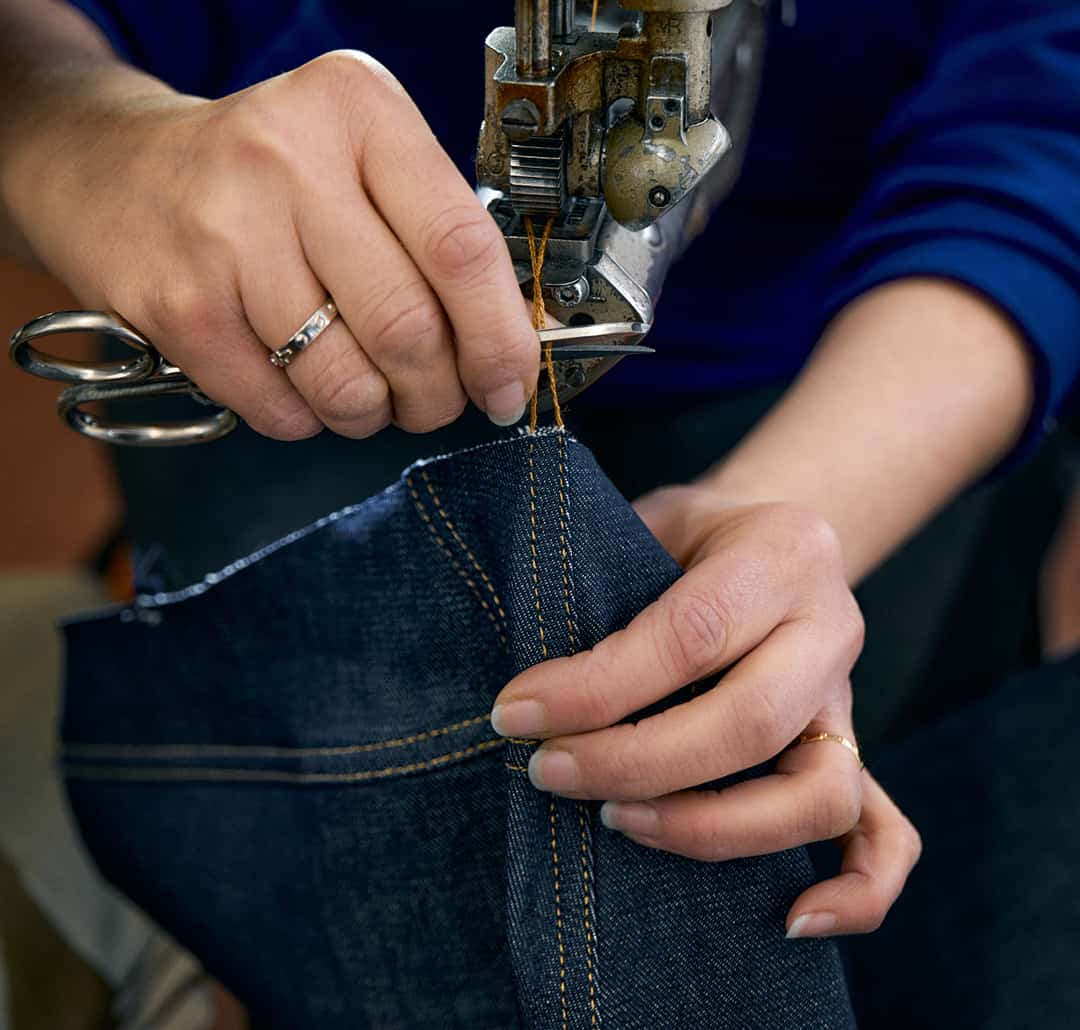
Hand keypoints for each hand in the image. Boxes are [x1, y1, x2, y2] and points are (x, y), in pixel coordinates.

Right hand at [9, 49, 539, 438]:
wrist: (106, 166)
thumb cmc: (259, 169)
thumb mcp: (354, 151)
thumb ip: (432, 226)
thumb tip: (507, 342)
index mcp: (357, 109)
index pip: (461, 243)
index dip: (500, 334)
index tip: (511, 380)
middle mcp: (290, 158)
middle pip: (408, 324)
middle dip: (438, 391)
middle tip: (438, 401)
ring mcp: (225, 232)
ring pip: (344, 379)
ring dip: (373, 414)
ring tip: (371, 398)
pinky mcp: (177, 302)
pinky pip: (278, 404)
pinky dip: (307, 419)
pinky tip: (303, 389)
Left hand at [490, 487, 920, 937]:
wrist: (776, 533)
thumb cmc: (692, 534)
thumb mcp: (653, 519)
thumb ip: (610, 581)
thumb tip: (532, 688)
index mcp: (783, 552)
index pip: (693, 633)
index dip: (599, 686)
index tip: (518, 713)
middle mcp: (832, 629)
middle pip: (748, 723)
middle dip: (633, 762)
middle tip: (547, 771)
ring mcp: (851, 701)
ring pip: (816, 795)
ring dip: (708, 827)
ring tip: (614, 821)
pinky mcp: (858, 755)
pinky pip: (886, 837)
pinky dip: (855, 891)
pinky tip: (789, 920)